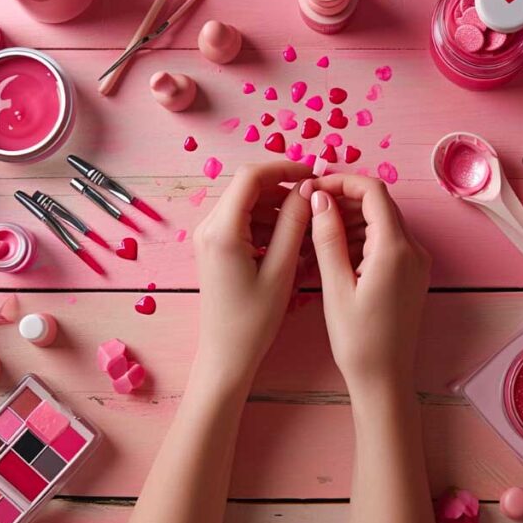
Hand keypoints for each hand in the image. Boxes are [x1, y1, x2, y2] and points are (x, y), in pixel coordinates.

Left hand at [193, 162, 312, 384]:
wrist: (226, 355)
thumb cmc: (254, 320)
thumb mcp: (281, 270)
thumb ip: (294, 224)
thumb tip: (307, 190)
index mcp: (222, 230)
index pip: (251, 176)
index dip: (284, 168)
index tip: (313, 175)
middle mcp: (208, 226)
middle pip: (248, 187)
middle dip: (282, 189)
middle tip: (314, 203)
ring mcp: (208, 236)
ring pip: (246, 203)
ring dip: (276, 208)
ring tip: (305, 228)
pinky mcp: (214, 247)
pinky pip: (242, 221)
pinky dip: (266, 223)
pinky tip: (288, 242)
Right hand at [301, 175, 430, 389]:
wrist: (385, 380)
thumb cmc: (358, 340)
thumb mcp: (335, 286)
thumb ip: (328, 237)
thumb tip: (319, 198)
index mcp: (395, 249)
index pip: (373, 191)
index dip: (341, 182)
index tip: (313, 189)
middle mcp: (414, 250)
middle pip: (379, 204)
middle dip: (344, 200)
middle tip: (308, 210)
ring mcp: (416, 262)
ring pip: (382, 222)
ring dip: (351, 219)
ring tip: (316, 234)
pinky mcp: (412, 274)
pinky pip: (387, 242)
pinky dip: (362, 238)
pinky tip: (335, 253)